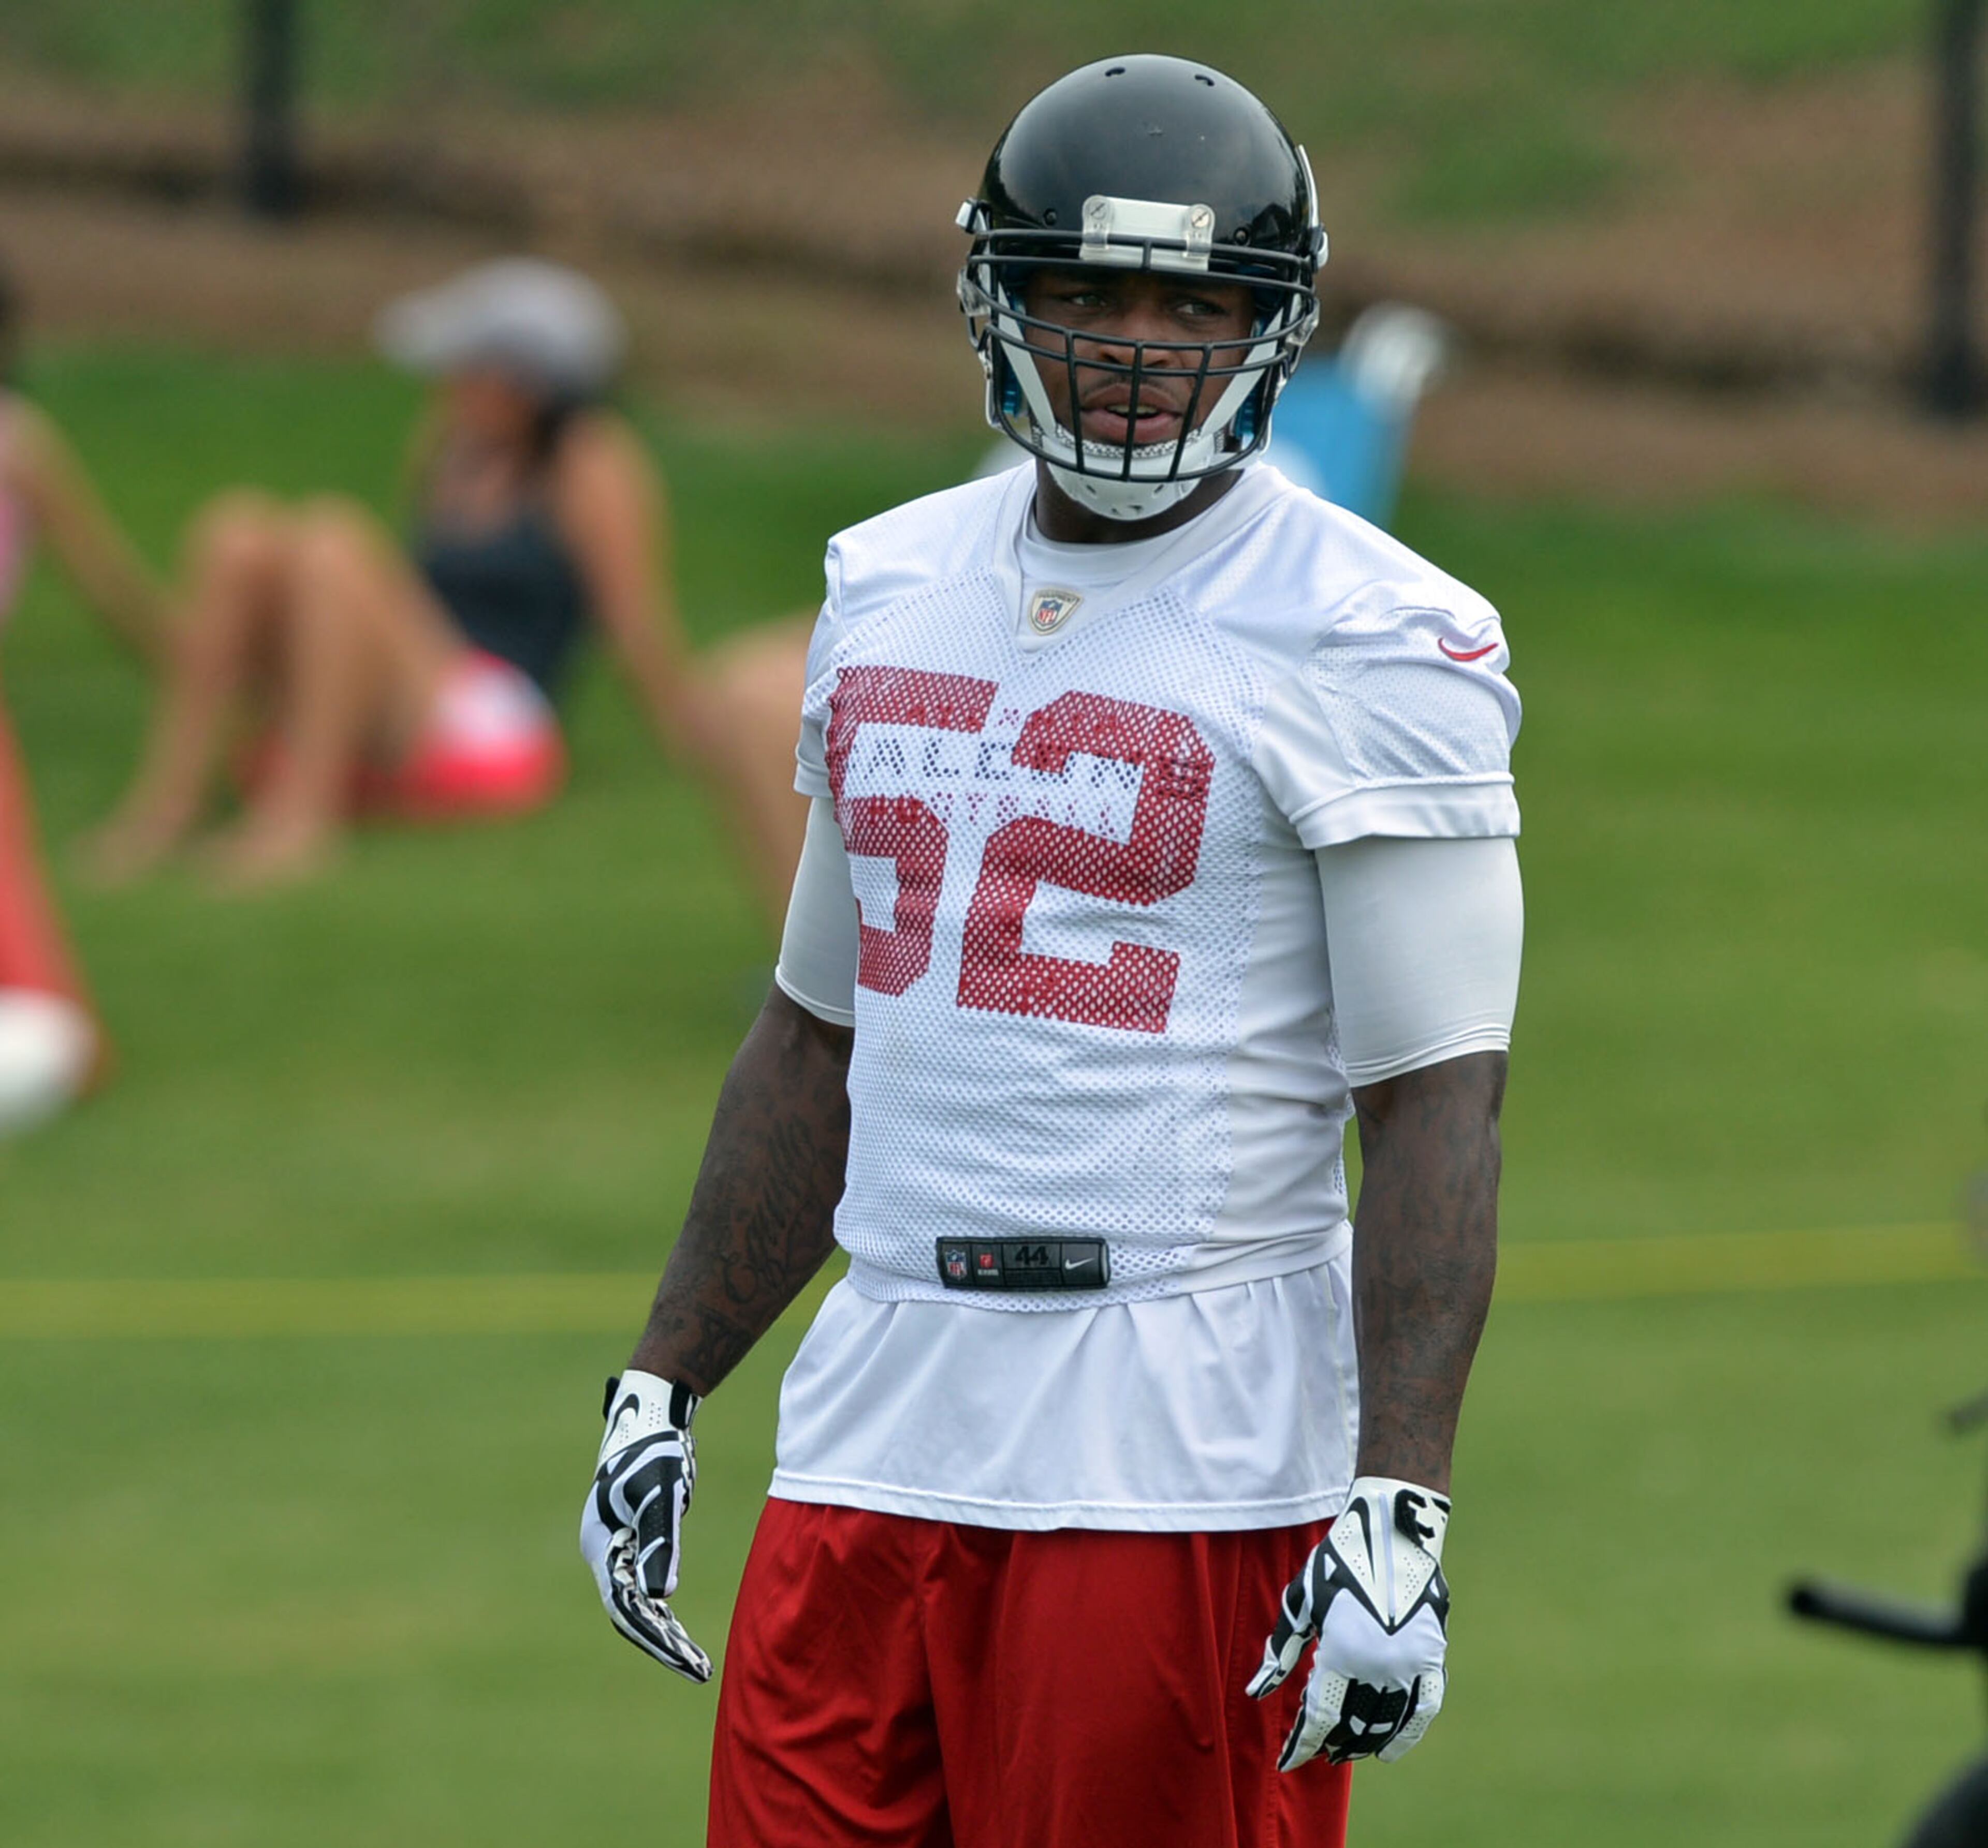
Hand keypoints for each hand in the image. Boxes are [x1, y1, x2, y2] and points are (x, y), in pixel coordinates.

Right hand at [579, 1369, 712, 1681]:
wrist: (650, 1415)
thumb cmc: (654, 1452)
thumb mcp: (660, 1497)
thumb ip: (659, 1543)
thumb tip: (663, 1595)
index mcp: (603, 1545)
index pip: (627, 1606)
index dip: (656, 1638)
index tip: (685, 1662)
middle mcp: (605, 1552)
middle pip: (630, 1611)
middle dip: (663, 1643)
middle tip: (699, 1672)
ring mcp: (617, 1547)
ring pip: (637, 1601)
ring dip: (664, 1631)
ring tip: (696, 1663)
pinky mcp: (633, 1539)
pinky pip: (644, 1582)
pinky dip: (662, 1608)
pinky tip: (679, 1631)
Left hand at [1247, 1476, 1450, 1768]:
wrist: (1393, 1529)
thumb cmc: (1337, 1560)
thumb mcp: (1301, 1602)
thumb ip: (1281, 1650)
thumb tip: (1256, 1693)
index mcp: (1342, 1653)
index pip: (1320, 1716)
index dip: (1302, 1742)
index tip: (1287, 1761)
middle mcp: (1377, 1666)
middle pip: (1353, 1724)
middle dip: (1333, 1742)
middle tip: (1320, 1751)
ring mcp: (1409, 1663)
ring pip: (1387, 1722)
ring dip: (1365, 1741)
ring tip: (1347, 1750)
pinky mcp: (1432, 1655)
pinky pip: (1425, 1708)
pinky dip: (1408, 1733)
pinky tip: (1390, 1750)